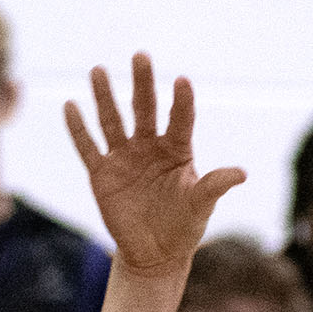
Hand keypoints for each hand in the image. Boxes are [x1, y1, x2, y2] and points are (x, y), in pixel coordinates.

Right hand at [64, 57, 243, 279]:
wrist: (154, 255)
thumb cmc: (183, 227)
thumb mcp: (201, 206)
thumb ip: (215, 186)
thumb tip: (242, 174)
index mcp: (177, 148)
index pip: (180, 118)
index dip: (181, 101)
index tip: (182, 82)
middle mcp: (149, 146)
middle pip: (144, 108)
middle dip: (142, 83)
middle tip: (141, 56)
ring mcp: (124, 158)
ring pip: (112, 121)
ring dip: (105, 96)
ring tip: (98, 70)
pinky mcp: (102, 175)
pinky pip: (88, 148)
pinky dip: (78, 128)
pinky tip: (70, 105)